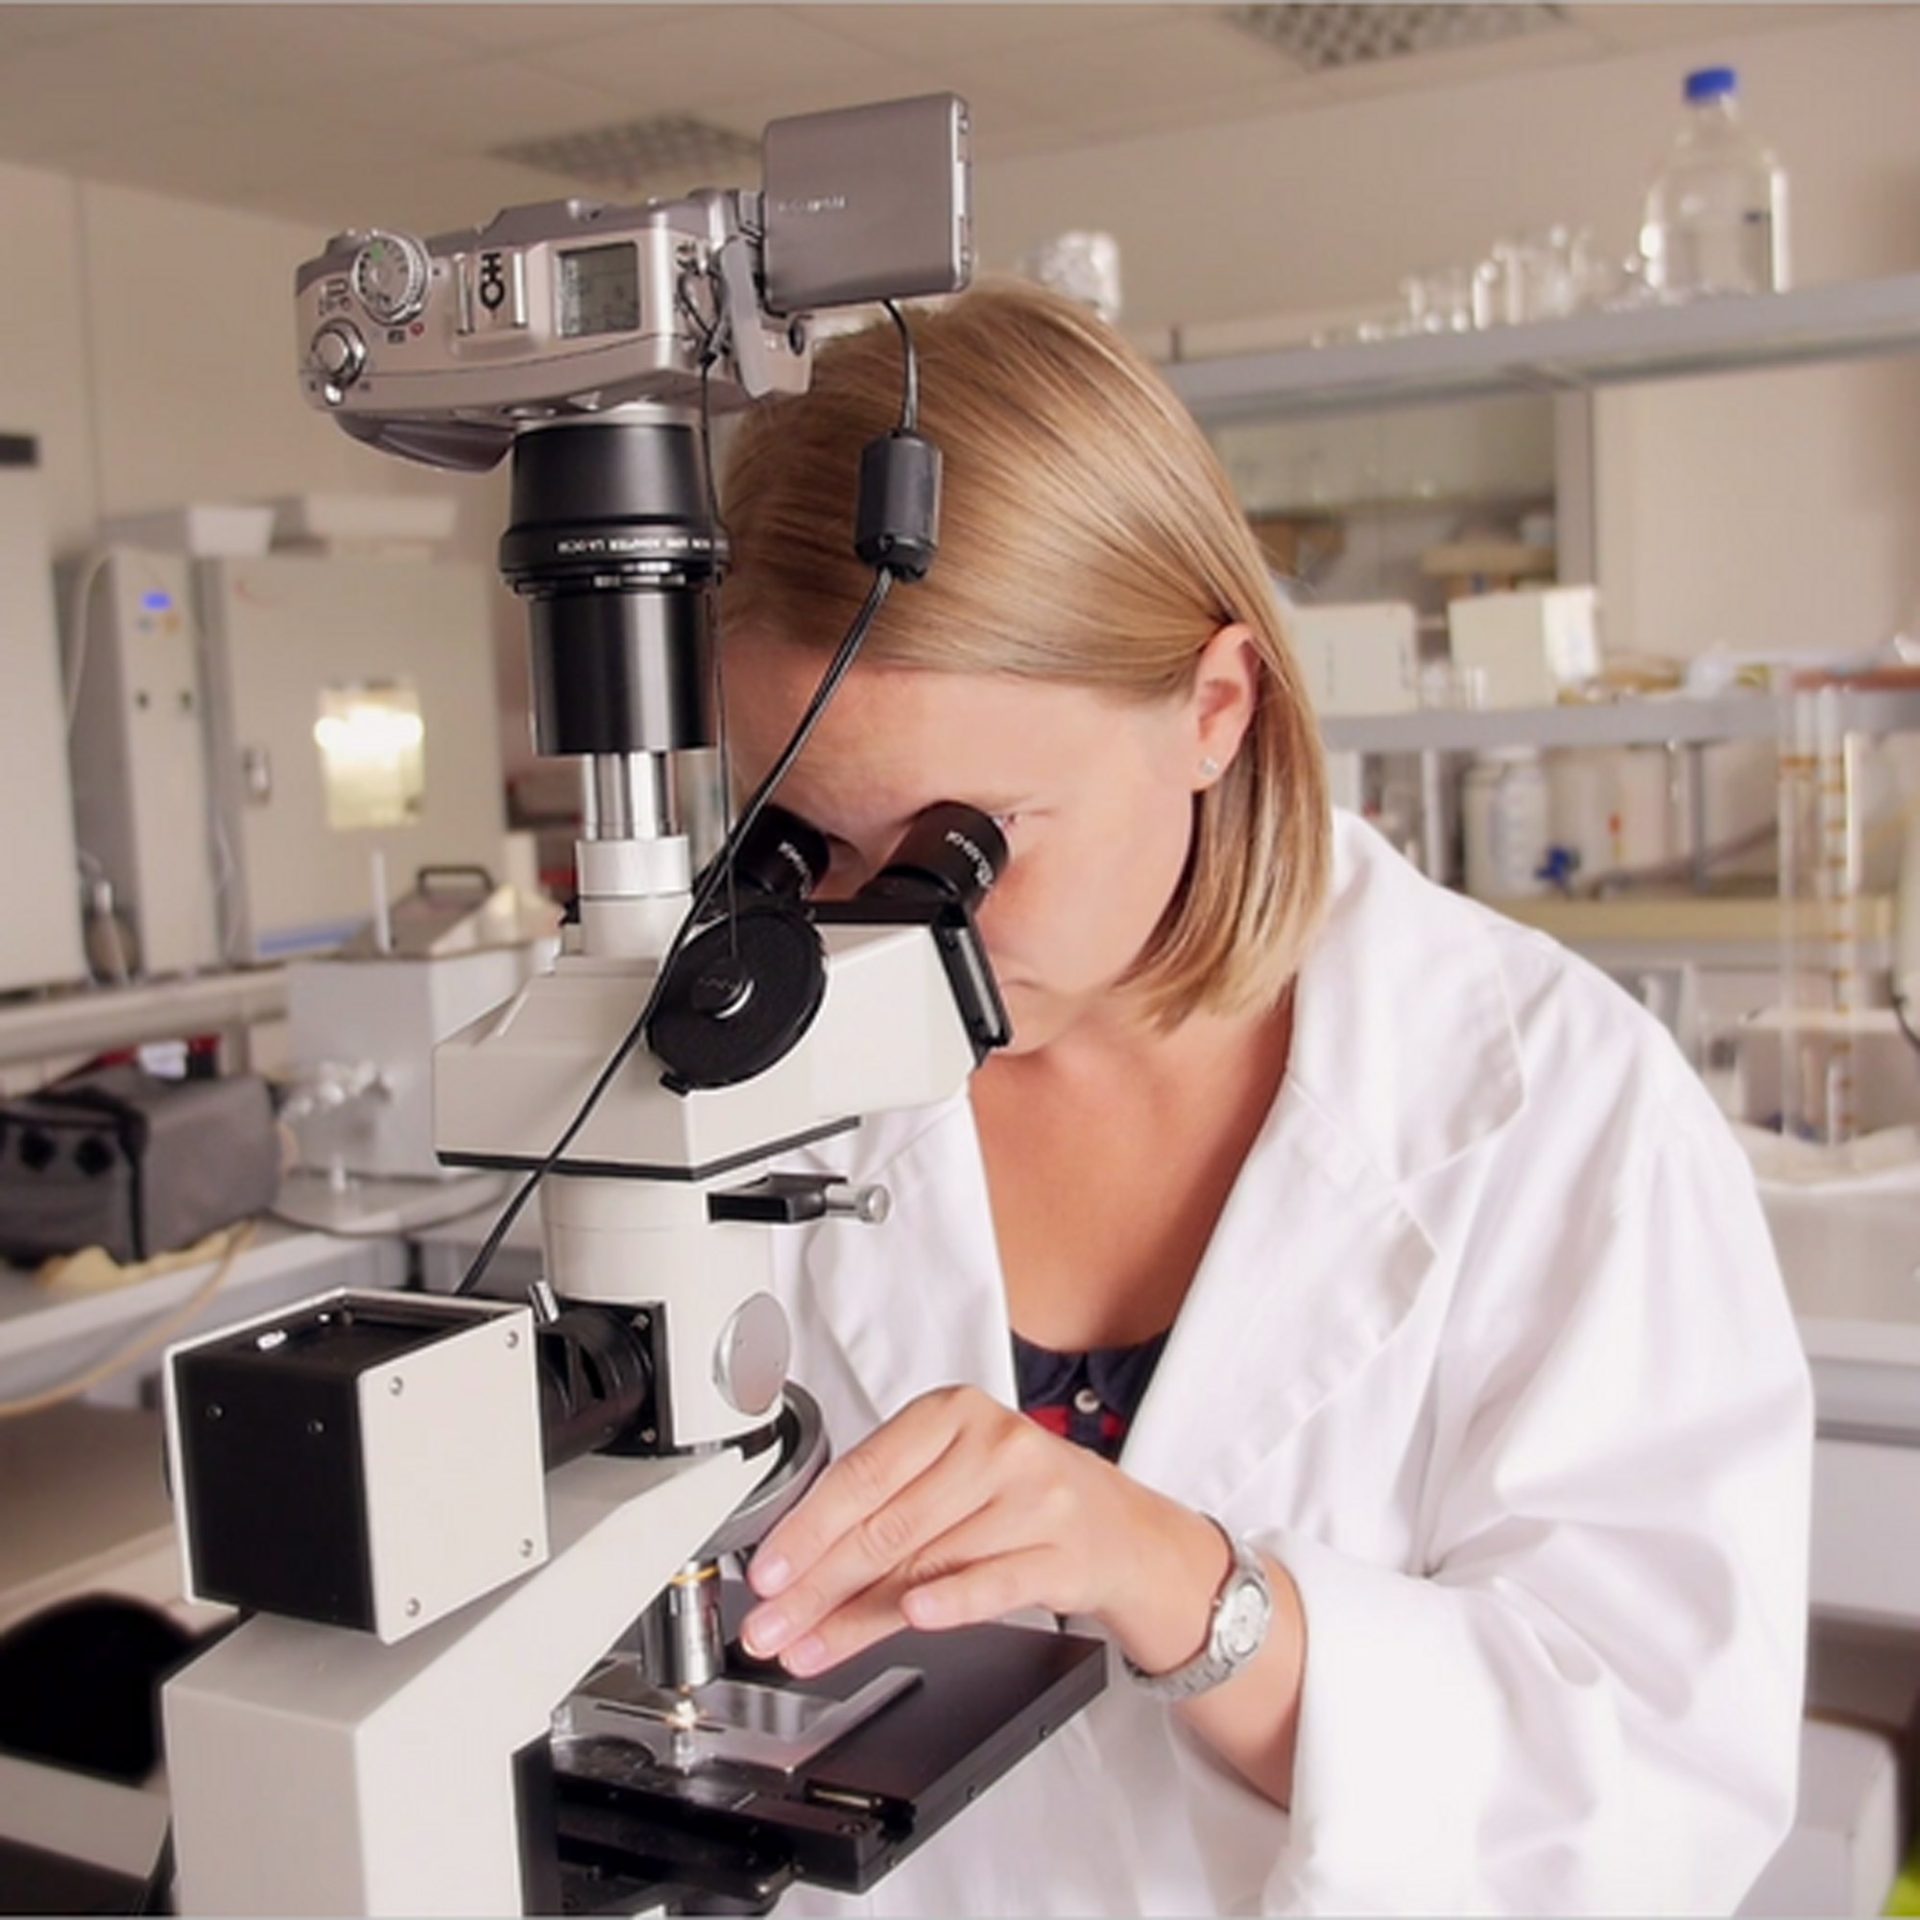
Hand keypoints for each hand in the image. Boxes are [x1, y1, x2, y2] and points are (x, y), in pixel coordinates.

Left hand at [738, 1384, 1228, 1678]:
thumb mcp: (951, 1479)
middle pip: (886, 1526)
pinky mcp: (1063, 1552)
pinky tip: (913, 1620)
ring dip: (857, 1618)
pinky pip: (992, 1582)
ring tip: (810, 1647)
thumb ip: (882, 1511)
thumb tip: (793, 1570)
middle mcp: (994, 1446)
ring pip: (926, 1564)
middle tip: (770, 1626)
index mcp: (953, 1413)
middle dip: (816, 1586)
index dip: (806, 1530)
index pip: (863, 1474)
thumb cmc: (1019, 1496)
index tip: (766, 1573)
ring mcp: (1033, 1498)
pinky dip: (950, 1602)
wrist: (1122, 1529)